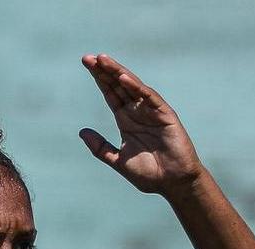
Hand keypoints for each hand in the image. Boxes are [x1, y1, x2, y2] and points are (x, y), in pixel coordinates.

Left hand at [78, 54, 202, 194]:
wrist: (173, 184)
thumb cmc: (149, 174)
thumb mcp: (118, 160)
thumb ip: (101, 147)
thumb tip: (81, 132)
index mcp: (126, 120)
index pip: (110, 93)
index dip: (99, 79)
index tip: (86, 63)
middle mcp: (138, 111)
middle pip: (118, 85)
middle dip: (104, 71)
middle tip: (88, 57)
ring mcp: (151, 111)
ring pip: (132, 86)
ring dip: (118, 72)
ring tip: (103, 60)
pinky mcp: (165, 115)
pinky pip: (149, 97)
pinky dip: (138, 87)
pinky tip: (124, 78)